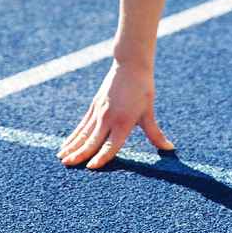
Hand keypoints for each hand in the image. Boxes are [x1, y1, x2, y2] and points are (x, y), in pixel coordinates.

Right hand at [56, 60, 174, 168]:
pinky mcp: (94, 106)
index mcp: (124, 122)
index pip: (111, 144)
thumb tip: (170, 149)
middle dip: (80, 155)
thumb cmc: (142, 89)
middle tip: (68, 166)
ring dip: (72, 147)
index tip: (91, 168)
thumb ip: (155, 133)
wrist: (130, 64)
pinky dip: (73, 136)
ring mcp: (99, 112)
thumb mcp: (148, 112)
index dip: (101, 157)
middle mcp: (108, 119)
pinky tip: (65, 145)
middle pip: (92, 140)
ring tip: (62, 159)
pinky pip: (82, 125)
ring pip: (83, 134)